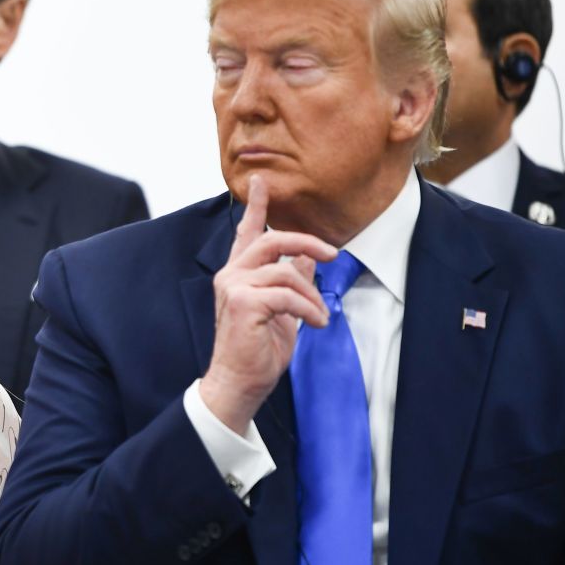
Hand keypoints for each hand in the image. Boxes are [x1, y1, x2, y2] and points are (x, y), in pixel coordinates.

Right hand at [200, 175, 336, 432]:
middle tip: (333, 253)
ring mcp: (233, 286)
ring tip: (318, 317)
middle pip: (272, 241)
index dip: (255, 205)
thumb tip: (310, 260)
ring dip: (311, 296)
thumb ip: (291, 282)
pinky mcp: (242, 302)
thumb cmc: (257, 351)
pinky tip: (314, 324)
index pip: (246, 233)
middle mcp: (231, 275)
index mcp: (238, 274)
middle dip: (306, 243)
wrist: (239, 382)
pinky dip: (308, 310)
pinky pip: (287, 294)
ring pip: (286, 272)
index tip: (261, 181)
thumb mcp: (283, 312)